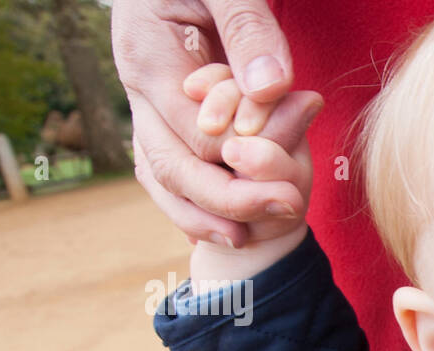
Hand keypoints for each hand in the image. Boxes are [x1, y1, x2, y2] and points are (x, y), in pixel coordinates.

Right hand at [113, 0, 321, 246]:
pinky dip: (196, 204)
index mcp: (148, 56)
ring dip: (206, 214)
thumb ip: (247, 29)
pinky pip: (171, 170)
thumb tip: (268, 88)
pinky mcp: (165, 116)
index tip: (293, 180)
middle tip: (290, 209)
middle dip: (228, 199)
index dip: (244, 160)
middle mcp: (139, 88)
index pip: (196, 133)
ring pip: (164, 177)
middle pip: (173, 165)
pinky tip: (230, 229)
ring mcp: (147, 106)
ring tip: (251, 237)